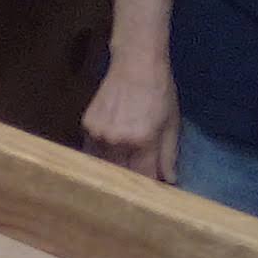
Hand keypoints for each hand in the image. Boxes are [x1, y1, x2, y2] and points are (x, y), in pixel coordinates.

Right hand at [82, 66, 179, 181]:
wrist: (135, 65)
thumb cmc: (159, 92)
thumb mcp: (171, 123)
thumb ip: (169, 154)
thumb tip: (169, 180)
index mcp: (142, 141)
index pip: (143, 176)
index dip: (148, 186)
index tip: (152, 192)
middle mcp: (116, 141)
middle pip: (120, 174)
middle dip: (129, 181)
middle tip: (137, 182)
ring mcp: (98, 134)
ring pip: (102, 165)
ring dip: (112, 169)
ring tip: (120, 170)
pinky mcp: (86, 126)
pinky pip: (92, 150)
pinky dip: (101, 154)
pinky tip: (109, 150)